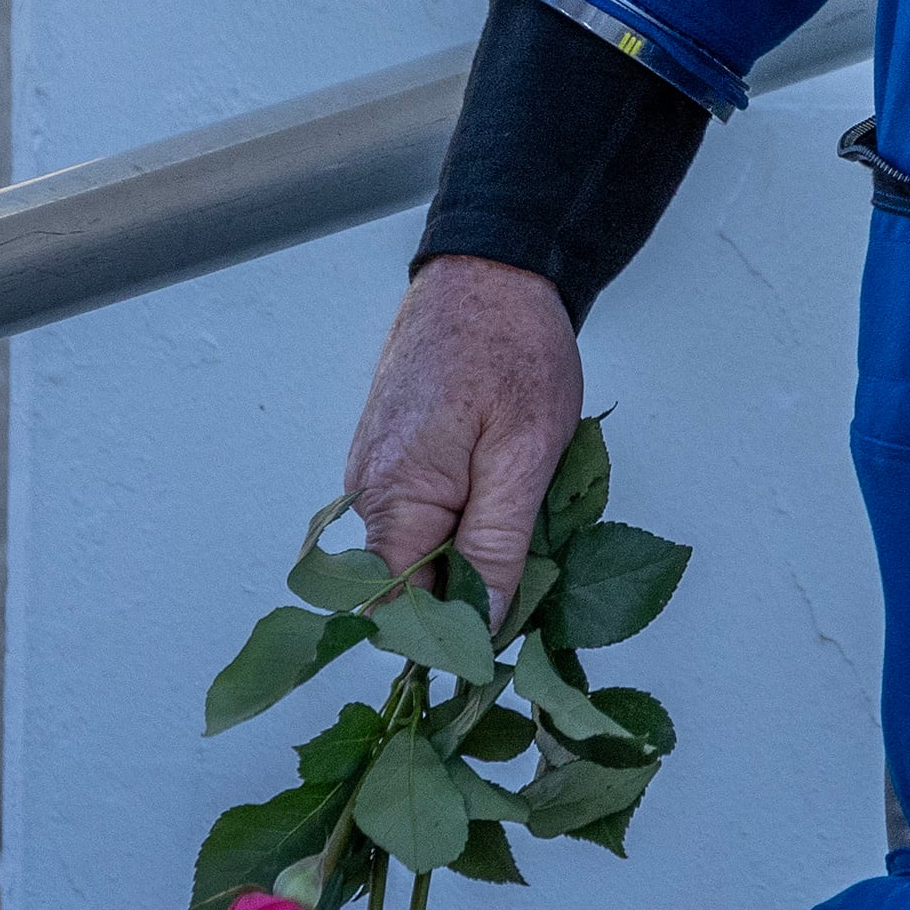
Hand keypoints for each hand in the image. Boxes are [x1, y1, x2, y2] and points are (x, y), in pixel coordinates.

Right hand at [344, 255, 580, 617]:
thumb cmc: (512, 349)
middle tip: (541, 580)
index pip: (399, 611)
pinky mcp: (399, 457)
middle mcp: (368, 494)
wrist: (493, 270)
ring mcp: (380, 474)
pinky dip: (470, 520)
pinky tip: (514, 502)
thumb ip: (496, 545)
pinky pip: (428, 515)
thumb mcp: (523, 454)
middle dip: (470, 595)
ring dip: (476, 555)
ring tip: (536, 530)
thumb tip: (482, 624)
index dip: (451, 635)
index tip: (508, 638)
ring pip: (423, 550)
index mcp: (391, 500)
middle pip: (409, 585)